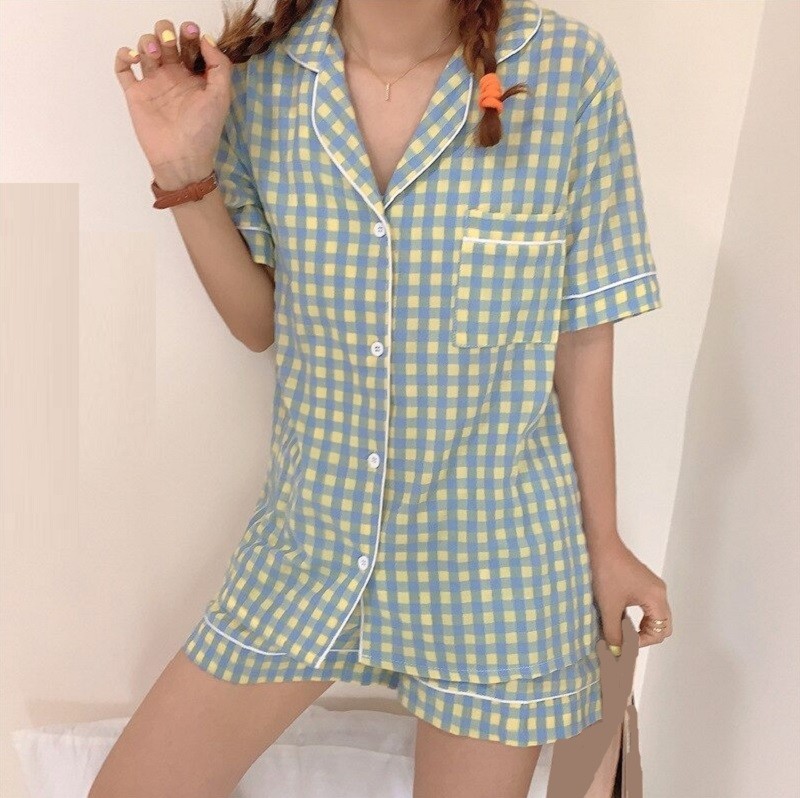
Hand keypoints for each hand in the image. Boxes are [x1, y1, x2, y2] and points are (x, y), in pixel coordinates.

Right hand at [114, 19, 232, 187]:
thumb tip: (205, 39)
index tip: (190, 31)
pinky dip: (124, 55)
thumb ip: (219, 66)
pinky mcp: (135, 93)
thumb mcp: (221, 96)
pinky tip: (133, 58)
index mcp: (193, 75)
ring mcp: (153, 83)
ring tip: (155, 55)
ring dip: (147, 42)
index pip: (188, 43)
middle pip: (164, 39)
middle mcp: (172, 75)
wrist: (182, 157)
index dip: (188, 32)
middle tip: (170, 43)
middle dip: (165, 32)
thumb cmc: (204, 130)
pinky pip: (123, 68)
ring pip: (144, 48)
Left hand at [588, 536, 672, 653]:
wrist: (600, 544)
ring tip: (621, 628)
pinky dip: (638, 614)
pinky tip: (620, 615)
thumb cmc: (607, 572)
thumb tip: (616, 651)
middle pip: (662, 624)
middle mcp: (659, 591)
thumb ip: (614, 632)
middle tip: (626, 639)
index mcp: (657, 598)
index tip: (623, 643)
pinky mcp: (642, 580)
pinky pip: (647, 604)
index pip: (661, 631)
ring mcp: (652, 585)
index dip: (643, 642)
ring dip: (641, 625)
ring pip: (655, 614)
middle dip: (645, 635)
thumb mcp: (609, 607)